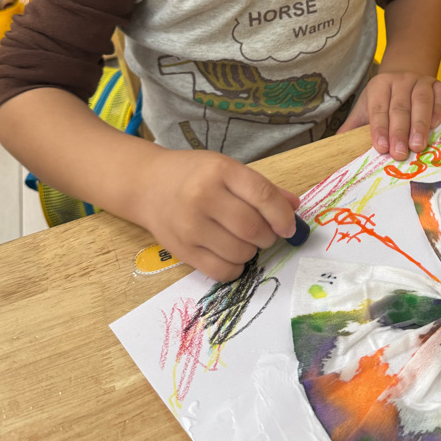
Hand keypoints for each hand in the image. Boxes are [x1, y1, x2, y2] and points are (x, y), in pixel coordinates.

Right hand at [136, 148, 299, 282]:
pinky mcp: (182, 251)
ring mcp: (190, 226)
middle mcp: (203, 197)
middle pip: (252, 228)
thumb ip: (261, 188)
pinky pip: (221, 271)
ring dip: (252, 251)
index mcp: (220, 171)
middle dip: (268, 236)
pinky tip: (232, 256)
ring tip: (243, 240)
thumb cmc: (193, 174)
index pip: (262, 196)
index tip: (289, 227)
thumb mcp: (227, 169)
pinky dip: (236, 268)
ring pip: (240, 253)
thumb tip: (294, 209)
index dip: (282, 216)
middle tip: (264, 233)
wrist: (147, 184)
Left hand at [338, 71, 440, 160]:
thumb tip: (336, 148)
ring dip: (419, 125)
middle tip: (400, 153)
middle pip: (399, 107)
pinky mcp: (439, 85)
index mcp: (379, 85)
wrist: (406, 76)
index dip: (380, 128)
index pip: (378, 108)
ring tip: (418, 146)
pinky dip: (438, 110)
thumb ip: (353, 127)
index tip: (382, 148)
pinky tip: (435, 126)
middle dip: (399, 132)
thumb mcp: (366, 108)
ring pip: (421, 101)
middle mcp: (400, 80)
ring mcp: (421, 81)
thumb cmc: (384, 100)